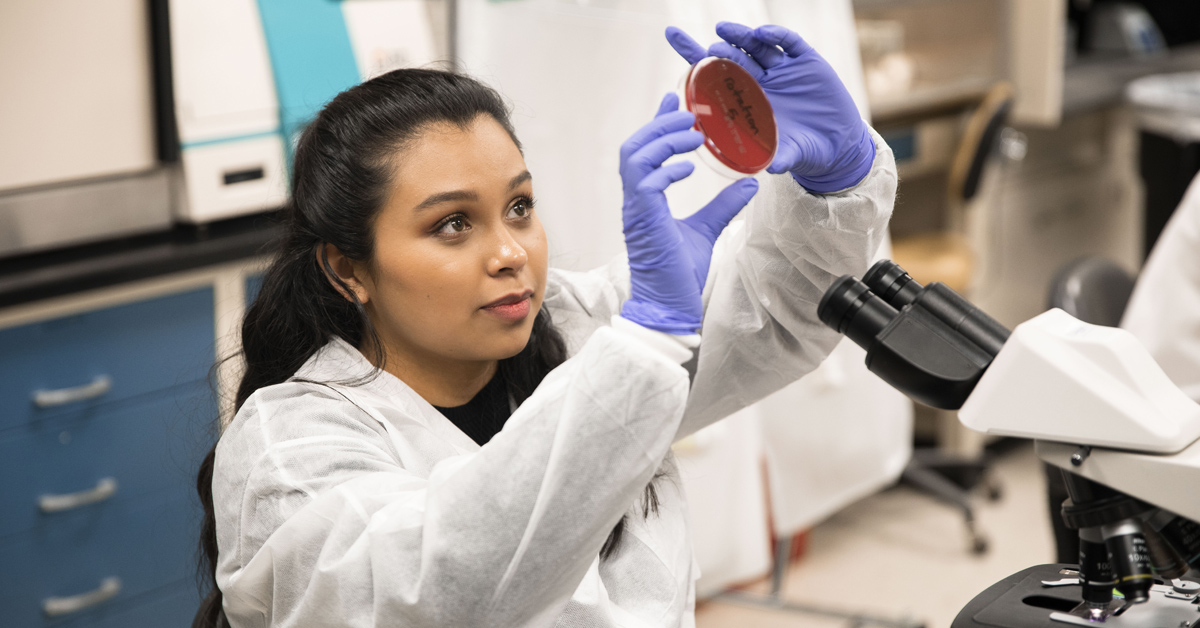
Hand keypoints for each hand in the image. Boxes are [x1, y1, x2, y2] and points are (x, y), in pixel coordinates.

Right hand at [619, 93, 759, 334]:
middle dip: (659, 123)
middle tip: (688, 112)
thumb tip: (749, 184)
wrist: (669, 305)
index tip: (675, 100)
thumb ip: (722, 205)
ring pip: (635, 156)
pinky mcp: (643, 219)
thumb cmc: (679, 273)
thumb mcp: (706, 230)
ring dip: (663, 139)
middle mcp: (636, 199)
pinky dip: (665, 168)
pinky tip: (688, 167)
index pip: (646, 151)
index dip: (658, 123)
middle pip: (635, 145)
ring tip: (692, 133)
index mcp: (645, 199)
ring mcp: (636, 208)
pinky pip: (645, 182)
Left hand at [666, 22, 874, 193]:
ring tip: (723, 31)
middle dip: (718, 49)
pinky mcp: (807, 61)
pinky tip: (762, 34)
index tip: (672, 37)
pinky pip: (790, 43)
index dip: (693, 56)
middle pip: (733, 57)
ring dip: (740, 37)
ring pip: (757, 47)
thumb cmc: (802, 151)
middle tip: (709, 48)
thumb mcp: (787, 156)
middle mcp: (760, 81)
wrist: (836, 147)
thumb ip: (779, 158)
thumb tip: (768, 168)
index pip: (714, 76)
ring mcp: (782, 69)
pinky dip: (777, 36)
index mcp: (746, 101)